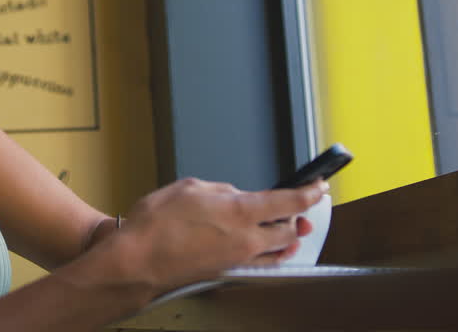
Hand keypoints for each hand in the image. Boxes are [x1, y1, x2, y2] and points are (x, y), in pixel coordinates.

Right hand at [111, 178, 326, 290]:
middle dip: (299, 217)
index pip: (289, 202)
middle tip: (302, 206)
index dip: (309, 193)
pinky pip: (259, 262)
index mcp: (240, 212)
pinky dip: (269, 252)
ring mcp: (237, 259)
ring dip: (286, 237)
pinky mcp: (227, 271)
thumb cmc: (157, 225)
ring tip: (289, 228)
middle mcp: (245, 239)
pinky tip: (265, 247)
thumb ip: (221, 189)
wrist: (138, 261)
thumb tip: (234, 195)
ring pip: (277, 250)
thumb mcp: (191, 187)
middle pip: (290, 230)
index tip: (319, 187)